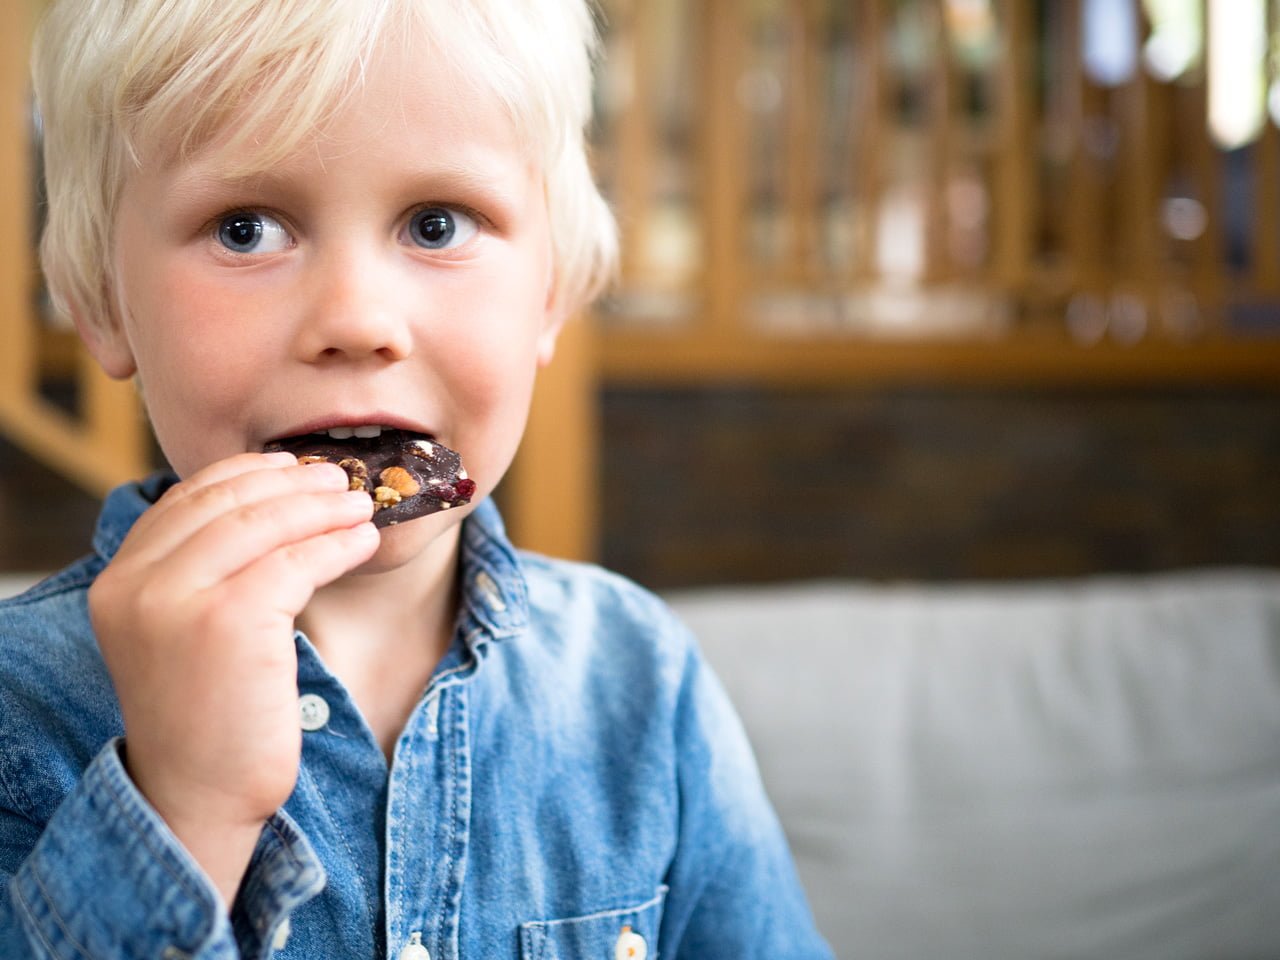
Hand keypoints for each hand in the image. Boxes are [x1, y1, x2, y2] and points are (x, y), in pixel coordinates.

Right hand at [87, 452, 376, 902]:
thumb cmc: (208, 717)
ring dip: (322, 508)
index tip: (290, 467)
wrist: (201, 795)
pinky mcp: (229, 621)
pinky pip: (296, 562)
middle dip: (292, 485)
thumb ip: (199, 575)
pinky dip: (336, 545)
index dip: (245, 475)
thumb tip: (270, 508)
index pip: (185, 501)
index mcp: (119, 581)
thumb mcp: (181, 633)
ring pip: (264, 525)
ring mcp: (178, 601)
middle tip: (340, 479)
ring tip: (361, 505)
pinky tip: (363, 543)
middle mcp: (137, 585)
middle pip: (227, 504)